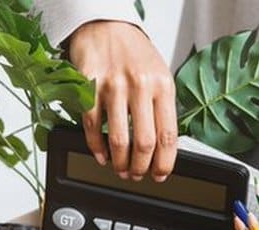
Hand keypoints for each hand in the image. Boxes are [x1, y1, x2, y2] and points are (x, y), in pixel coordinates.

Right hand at [68, 20, 176, 181]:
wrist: (106, 24)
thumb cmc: (134, 53)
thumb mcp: (159, 76)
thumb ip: (162, 107)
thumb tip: (164, 146)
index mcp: (163, 86)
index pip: (168, 135)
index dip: (165, 162)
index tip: (160, 174)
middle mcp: (140, 85)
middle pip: (145, 142)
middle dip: (141, 167)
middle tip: (137, 175)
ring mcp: (114, 86)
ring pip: (119, 139)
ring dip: (120, 162)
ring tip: (120, 169)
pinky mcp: (89, 86)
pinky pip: (93, 126)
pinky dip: (97, 147)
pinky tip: (102, 155)